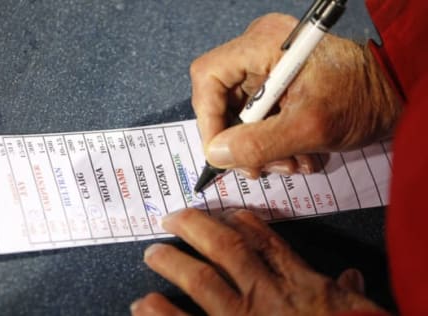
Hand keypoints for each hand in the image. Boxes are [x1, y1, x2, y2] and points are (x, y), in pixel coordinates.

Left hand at [131, 209, 386, 315]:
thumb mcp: (361, 313)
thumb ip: (350, 294)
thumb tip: (352, 277)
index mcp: (300, 285)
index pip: (267, 242)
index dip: (245, 223)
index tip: (228, 213)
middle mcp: (266, 295)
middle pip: (226, 250)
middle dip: (197, 229)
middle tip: (171, 218)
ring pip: (202, 281)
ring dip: (173, 263)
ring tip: (152, 253)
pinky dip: (163, 315)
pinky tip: (143, 304)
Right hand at [190, 13, 400, 177]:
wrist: (395, 93)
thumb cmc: (362, 100)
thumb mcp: (310, 127)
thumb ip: (259, 143)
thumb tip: (216, 154)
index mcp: (263, 44)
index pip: (208, 77)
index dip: (207, 119)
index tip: (222, 153)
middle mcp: (259, 49)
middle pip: (222, 99)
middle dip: (241, 140)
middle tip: (261, 167)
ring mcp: (269, 66)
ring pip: (241, 114)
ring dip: (260, 147)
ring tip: (291, 162)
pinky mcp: (279, 81)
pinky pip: (259, 116)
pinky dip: (273, 141)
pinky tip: (298, 153)